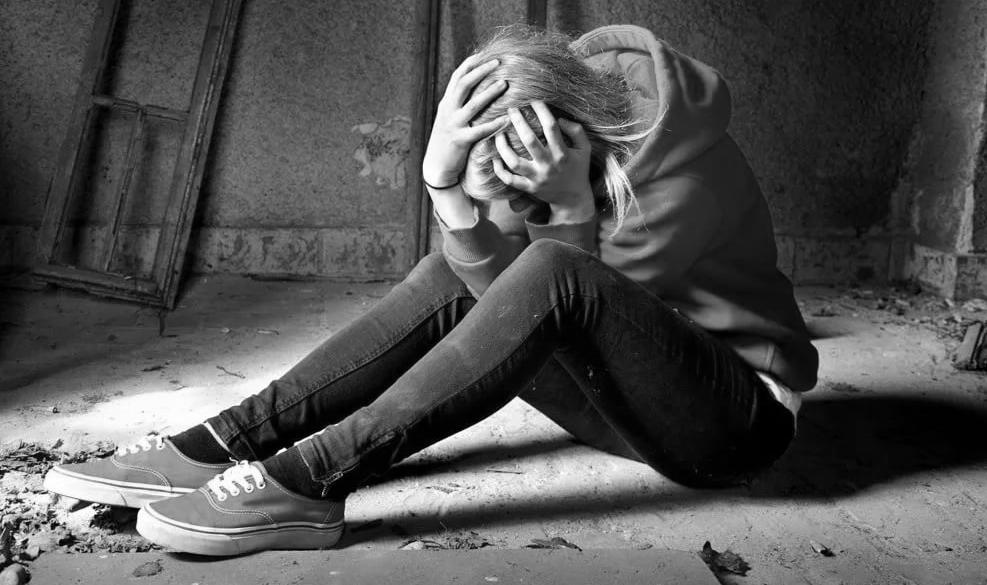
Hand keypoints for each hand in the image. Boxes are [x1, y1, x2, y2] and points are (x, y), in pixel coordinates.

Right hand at [422, 56, 507, 187]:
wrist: (436, 166)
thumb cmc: (448, 141)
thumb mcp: (449, 118)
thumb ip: (459, 103)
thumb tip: (475, 87)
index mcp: (447, 103)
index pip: (458, 77)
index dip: (471, 64)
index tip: (485, 54)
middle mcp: (448, 110)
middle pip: (464, 84)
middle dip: (481, 71)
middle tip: (498, 62)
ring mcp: (453, 125)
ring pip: (473, 105)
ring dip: (489, 92)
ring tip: (504, 83)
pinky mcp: (460, 141)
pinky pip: (479, 130)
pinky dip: (494, 124)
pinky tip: (506, 120)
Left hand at [493, 101, 594, 220]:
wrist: (573, 199)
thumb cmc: (579, 169)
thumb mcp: (585, 149)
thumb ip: (576, 131)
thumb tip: (559, 119)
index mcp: (562, 153)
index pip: (550, 127)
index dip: (541, 110)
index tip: (533, 100)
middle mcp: (548, 165)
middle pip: (529, 140)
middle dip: (518, 121)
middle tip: (511, 109)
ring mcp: (537, 178)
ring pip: (514, 161)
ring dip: (503, 146)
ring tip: (498, 133)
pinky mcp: (529, 188)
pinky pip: (510, 180)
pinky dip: (500, 170)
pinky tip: (494, 158)